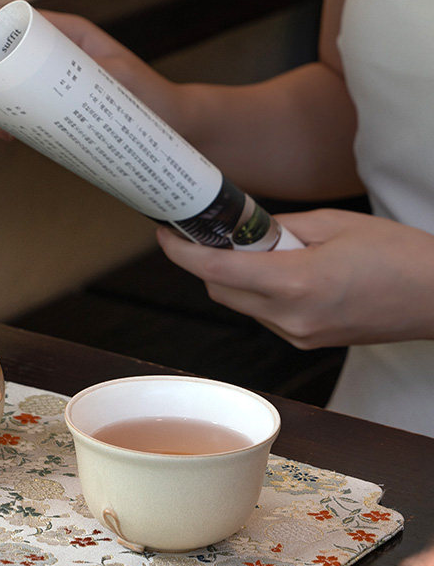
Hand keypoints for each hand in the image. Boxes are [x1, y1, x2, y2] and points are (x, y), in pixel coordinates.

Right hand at [0, 8, 165, 139]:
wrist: (170, 125)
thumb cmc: (147, 96)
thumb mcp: (114, 77)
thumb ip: (80, 73)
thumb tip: (39, 78)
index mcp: (71, 35)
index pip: (23, 19)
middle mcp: (59, 57)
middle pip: (10, 55)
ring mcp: (56, 86)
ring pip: (14, 87)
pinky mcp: (59, 111)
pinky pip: (28, 111)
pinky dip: (14, 122)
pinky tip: (10, 136)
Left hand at [156, 209, 433, 348]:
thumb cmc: (398, 255)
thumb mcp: (334, 224)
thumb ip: (281, 229)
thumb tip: (246, 230)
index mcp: (295, 282)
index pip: (217, 270)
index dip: (182, 252)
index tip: (166, 235)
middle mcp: (289, 317)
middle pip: (220, 290)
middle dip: (207, 262)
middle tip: (214, 233)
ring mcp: (297, 334)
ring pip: (240, 304)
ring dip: (235, 277)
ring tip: (260, 250)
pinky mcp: (306, 341)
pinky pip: (264, 315)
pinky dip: (258, 293)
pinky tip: (281, 273)